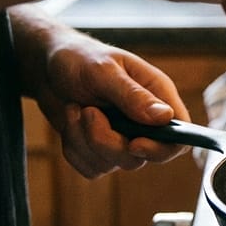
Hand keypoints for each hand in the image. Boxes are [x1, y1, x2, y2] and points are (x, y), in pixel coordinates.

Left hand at [13, 7, 190, 177]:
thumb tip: (166, 117)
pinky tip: (70, 122)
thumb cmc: (79, 58)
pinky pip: (92, 168)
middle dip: (107, 142)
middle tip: (87, 111)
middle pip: (141, 156)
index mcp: (157, 95)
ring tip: (74, 109)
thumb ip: (133, 95)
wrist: (46, 66)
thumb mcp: (104, 71)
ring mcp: (122, 138)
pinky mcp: (99, 150)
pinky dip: (74, 149)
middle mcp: (145, 121)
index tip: (133, 144)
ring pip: (113, 163)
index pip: (178, 134)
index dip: (162, 147)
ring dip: (84, 140)